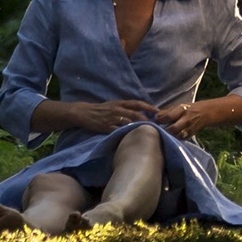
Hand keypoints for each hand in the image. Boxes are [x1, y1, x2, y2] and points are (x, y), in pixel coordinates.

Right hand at [40, 97, 160, 135]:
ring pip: (128, 122)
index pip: (137, 103)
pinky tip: (132, 137)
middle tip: (156, 125)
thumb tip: (141, 112)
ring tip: (147, 132)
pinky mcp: (106, 127)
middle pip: (135, 114)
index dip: (148, 107)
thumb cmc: (101, 109)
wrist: (84, 113)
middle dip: (146, 119)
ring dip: (138, 126)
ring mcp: (111, 118)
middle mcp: (117, 109)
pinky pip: (117, 131)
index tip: (158, 111)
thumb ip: (126, 108)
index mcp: (120, 103)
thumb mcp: (114, 105)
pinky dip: (125, 133)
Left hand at [159, 96, 241, 139]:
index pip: (169, 116)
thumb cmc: (188, 109)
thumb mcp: (179, 106)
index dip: (160, 119)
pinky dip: (174, 138)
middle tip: (156, 130)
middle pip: (173, 128)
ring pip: (176, 135)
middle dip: (164, 130)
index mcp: (182, 110)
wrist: (206, 113)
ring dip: (168, 136)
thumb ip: (167, 111)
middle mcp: (186, 119)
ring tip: (161, 135)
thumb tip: (155, 116)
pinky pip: (180, 138)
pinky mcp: (190, 135)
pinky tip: (169, 138)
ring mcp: (189, 128)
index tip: (154, 121)